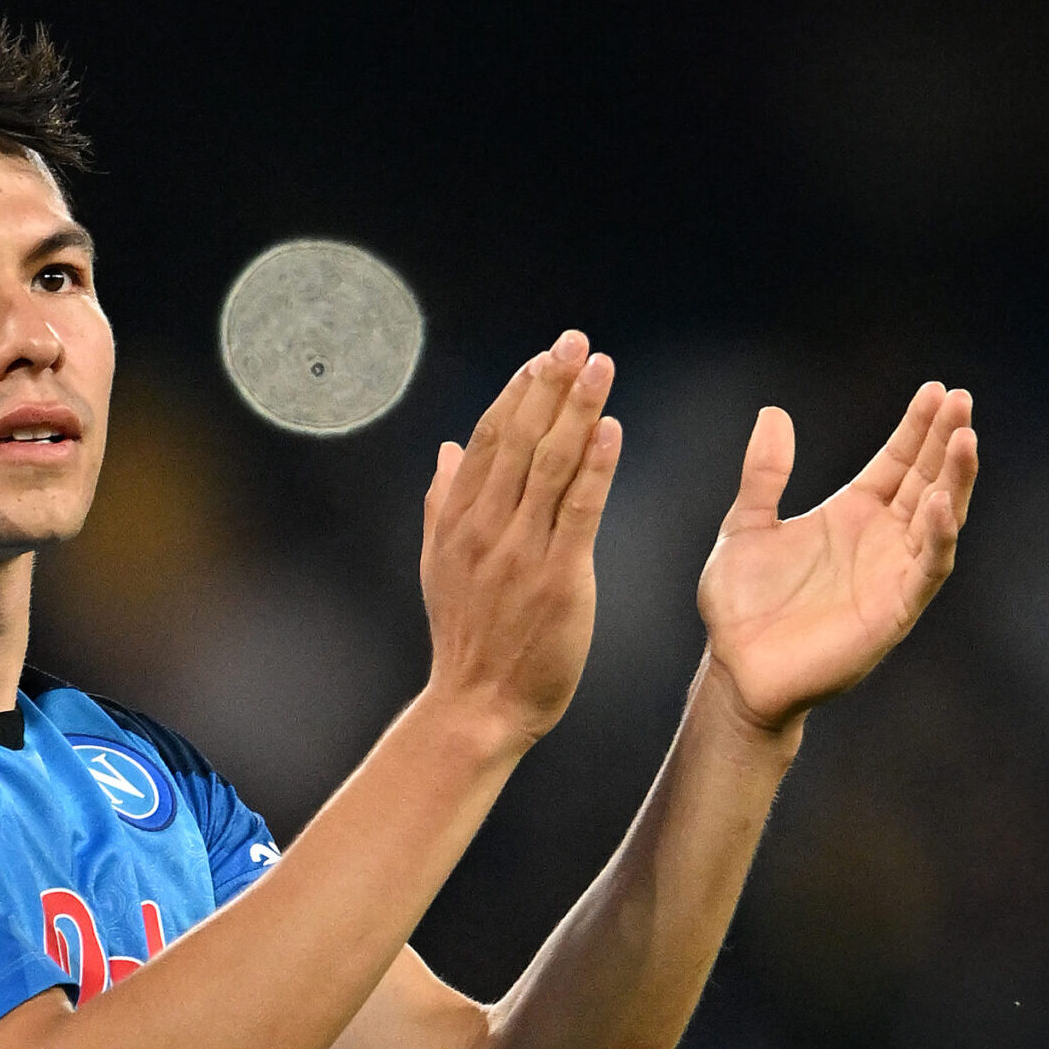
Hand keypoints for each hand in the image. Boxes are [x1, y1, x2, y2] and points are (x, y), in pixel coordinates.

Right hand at [419, 330, 623, 748]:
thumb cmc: (467, 639)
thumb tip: (445, 450)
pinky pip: (579, 512)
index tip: (543, 358)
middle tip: (576, 342)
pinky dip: (595, 468)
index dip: (517, 394)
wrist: (478, 706)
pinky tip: (610, 431)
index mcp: (457, 521)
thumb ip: (442, 505)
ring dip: (577, 410)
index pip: (487, 440)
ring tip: (599, 367)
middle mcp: (485, 529)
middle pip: (519, 439)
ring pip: (549, 465)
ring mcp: (520, 553)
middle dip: (549, 385)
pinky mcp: (558, 580)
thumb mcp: (438, 567)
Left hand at [698, 383, 978, 731]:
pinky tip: (942, 504)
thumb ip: (764, 475)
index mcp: (851, 514)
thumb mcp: (746, 526)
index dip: (917, 427)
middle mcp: (881, 539)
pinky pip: (927, 569)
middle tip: (962, 400)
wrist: (737, 668)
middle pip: (926, 479)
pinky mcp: (894, 610)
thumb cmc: (742, 606)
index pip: (897, 461)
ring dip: (955, 480)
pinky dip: (938, 537)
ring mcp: (892, 573)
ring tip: (966, 440)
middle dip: (946, 441)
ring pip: (940, 519)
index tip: (936, 390)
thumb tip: (773, 414)